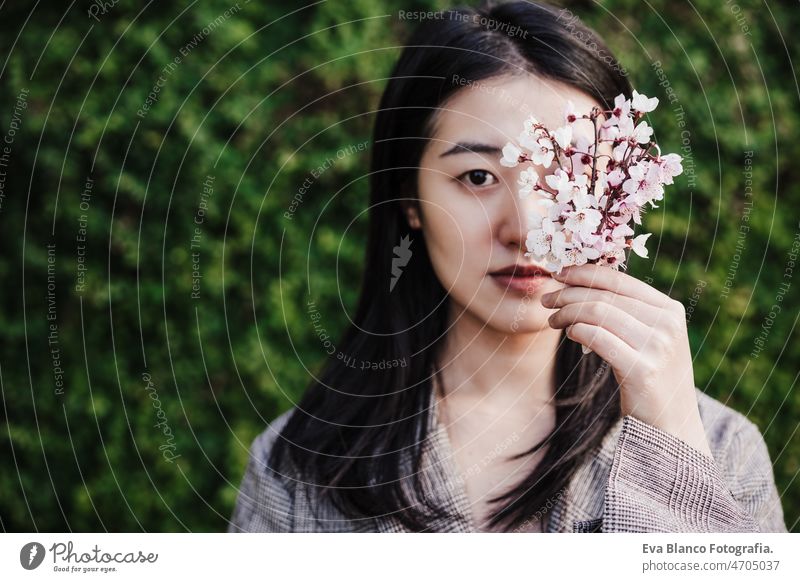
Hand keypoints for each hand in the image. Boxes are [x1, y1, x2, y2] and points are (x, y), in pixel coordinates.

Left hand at [540, 263, 711, 457]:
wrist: (672, 427)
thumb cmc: (651, 379)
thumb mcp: (648, 339)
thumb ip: (627, 313)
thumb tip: (581, 287)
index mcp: (670, 310)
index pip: (619, 280)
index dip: (584, 273)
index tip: (558, 273)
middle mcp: (667, 324)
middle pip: (605, 295)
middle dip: (569, 294)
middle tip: (546, 300)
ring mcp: (657, 346)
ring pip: (599, 313)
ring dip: (567, 313)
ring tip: (552, 320)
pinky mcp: (643, 370)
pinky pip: (598, 338)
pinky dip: (577, 331)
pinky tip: (569, 334)